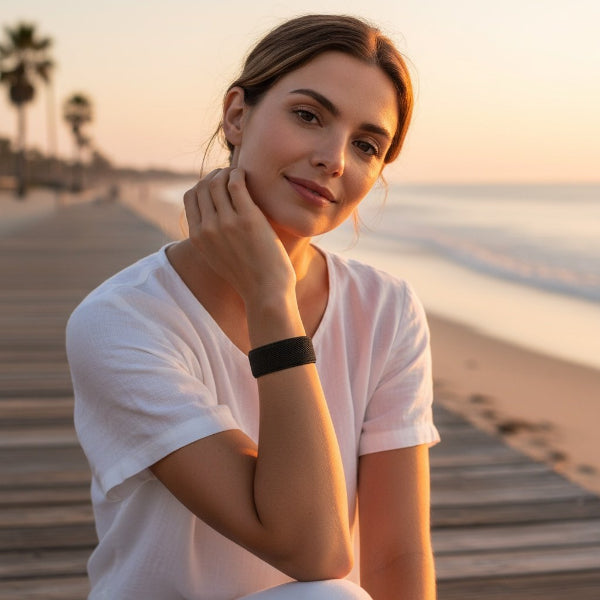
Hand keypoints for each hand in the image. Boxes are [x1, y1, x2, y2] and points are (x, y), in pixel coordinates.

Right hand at [183, 168, 295, 304]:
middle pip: (203, 185)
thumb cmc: (248, 277)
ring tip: (240, 174)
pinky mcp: (247, 218)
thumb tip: (213, 221)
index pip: (190, 197)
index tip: (217, 182)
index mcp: (198, 237)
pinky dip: (240, 174)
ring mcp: (226, 222)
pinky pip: (236, 183)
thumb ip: (211, 239)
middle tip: (229, 174)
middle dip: (215, 174)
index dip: (203, 184)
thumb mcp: (219, 259)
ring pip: (218, 181)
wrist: (266, 292)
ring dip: (228, 172)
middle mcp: (208, 228)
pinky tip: (247, 175)